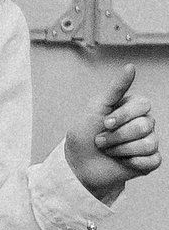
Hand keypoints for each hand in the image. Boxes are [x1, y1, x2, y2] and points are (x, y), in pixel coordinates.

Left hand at [65, 65, 159, 198]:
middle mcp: (144, 123)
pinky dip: (133, 162)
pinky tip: (122, 161)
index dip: (123, 115)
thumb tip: (131, 66)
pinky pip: (153, 160)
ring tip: (108, 150)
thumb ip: (116, 88)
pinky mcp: (149, 161)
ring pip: (149, 143)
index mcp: (134, 108)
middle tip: (101, 140)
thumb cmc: (85, 134)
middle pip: (144, 125)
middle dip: (117, 135)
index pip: (143, 105)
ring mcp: (148, 142)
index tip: (104, 123)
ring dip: (121, 149)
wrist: (78, 163)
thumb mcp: (96, 107)